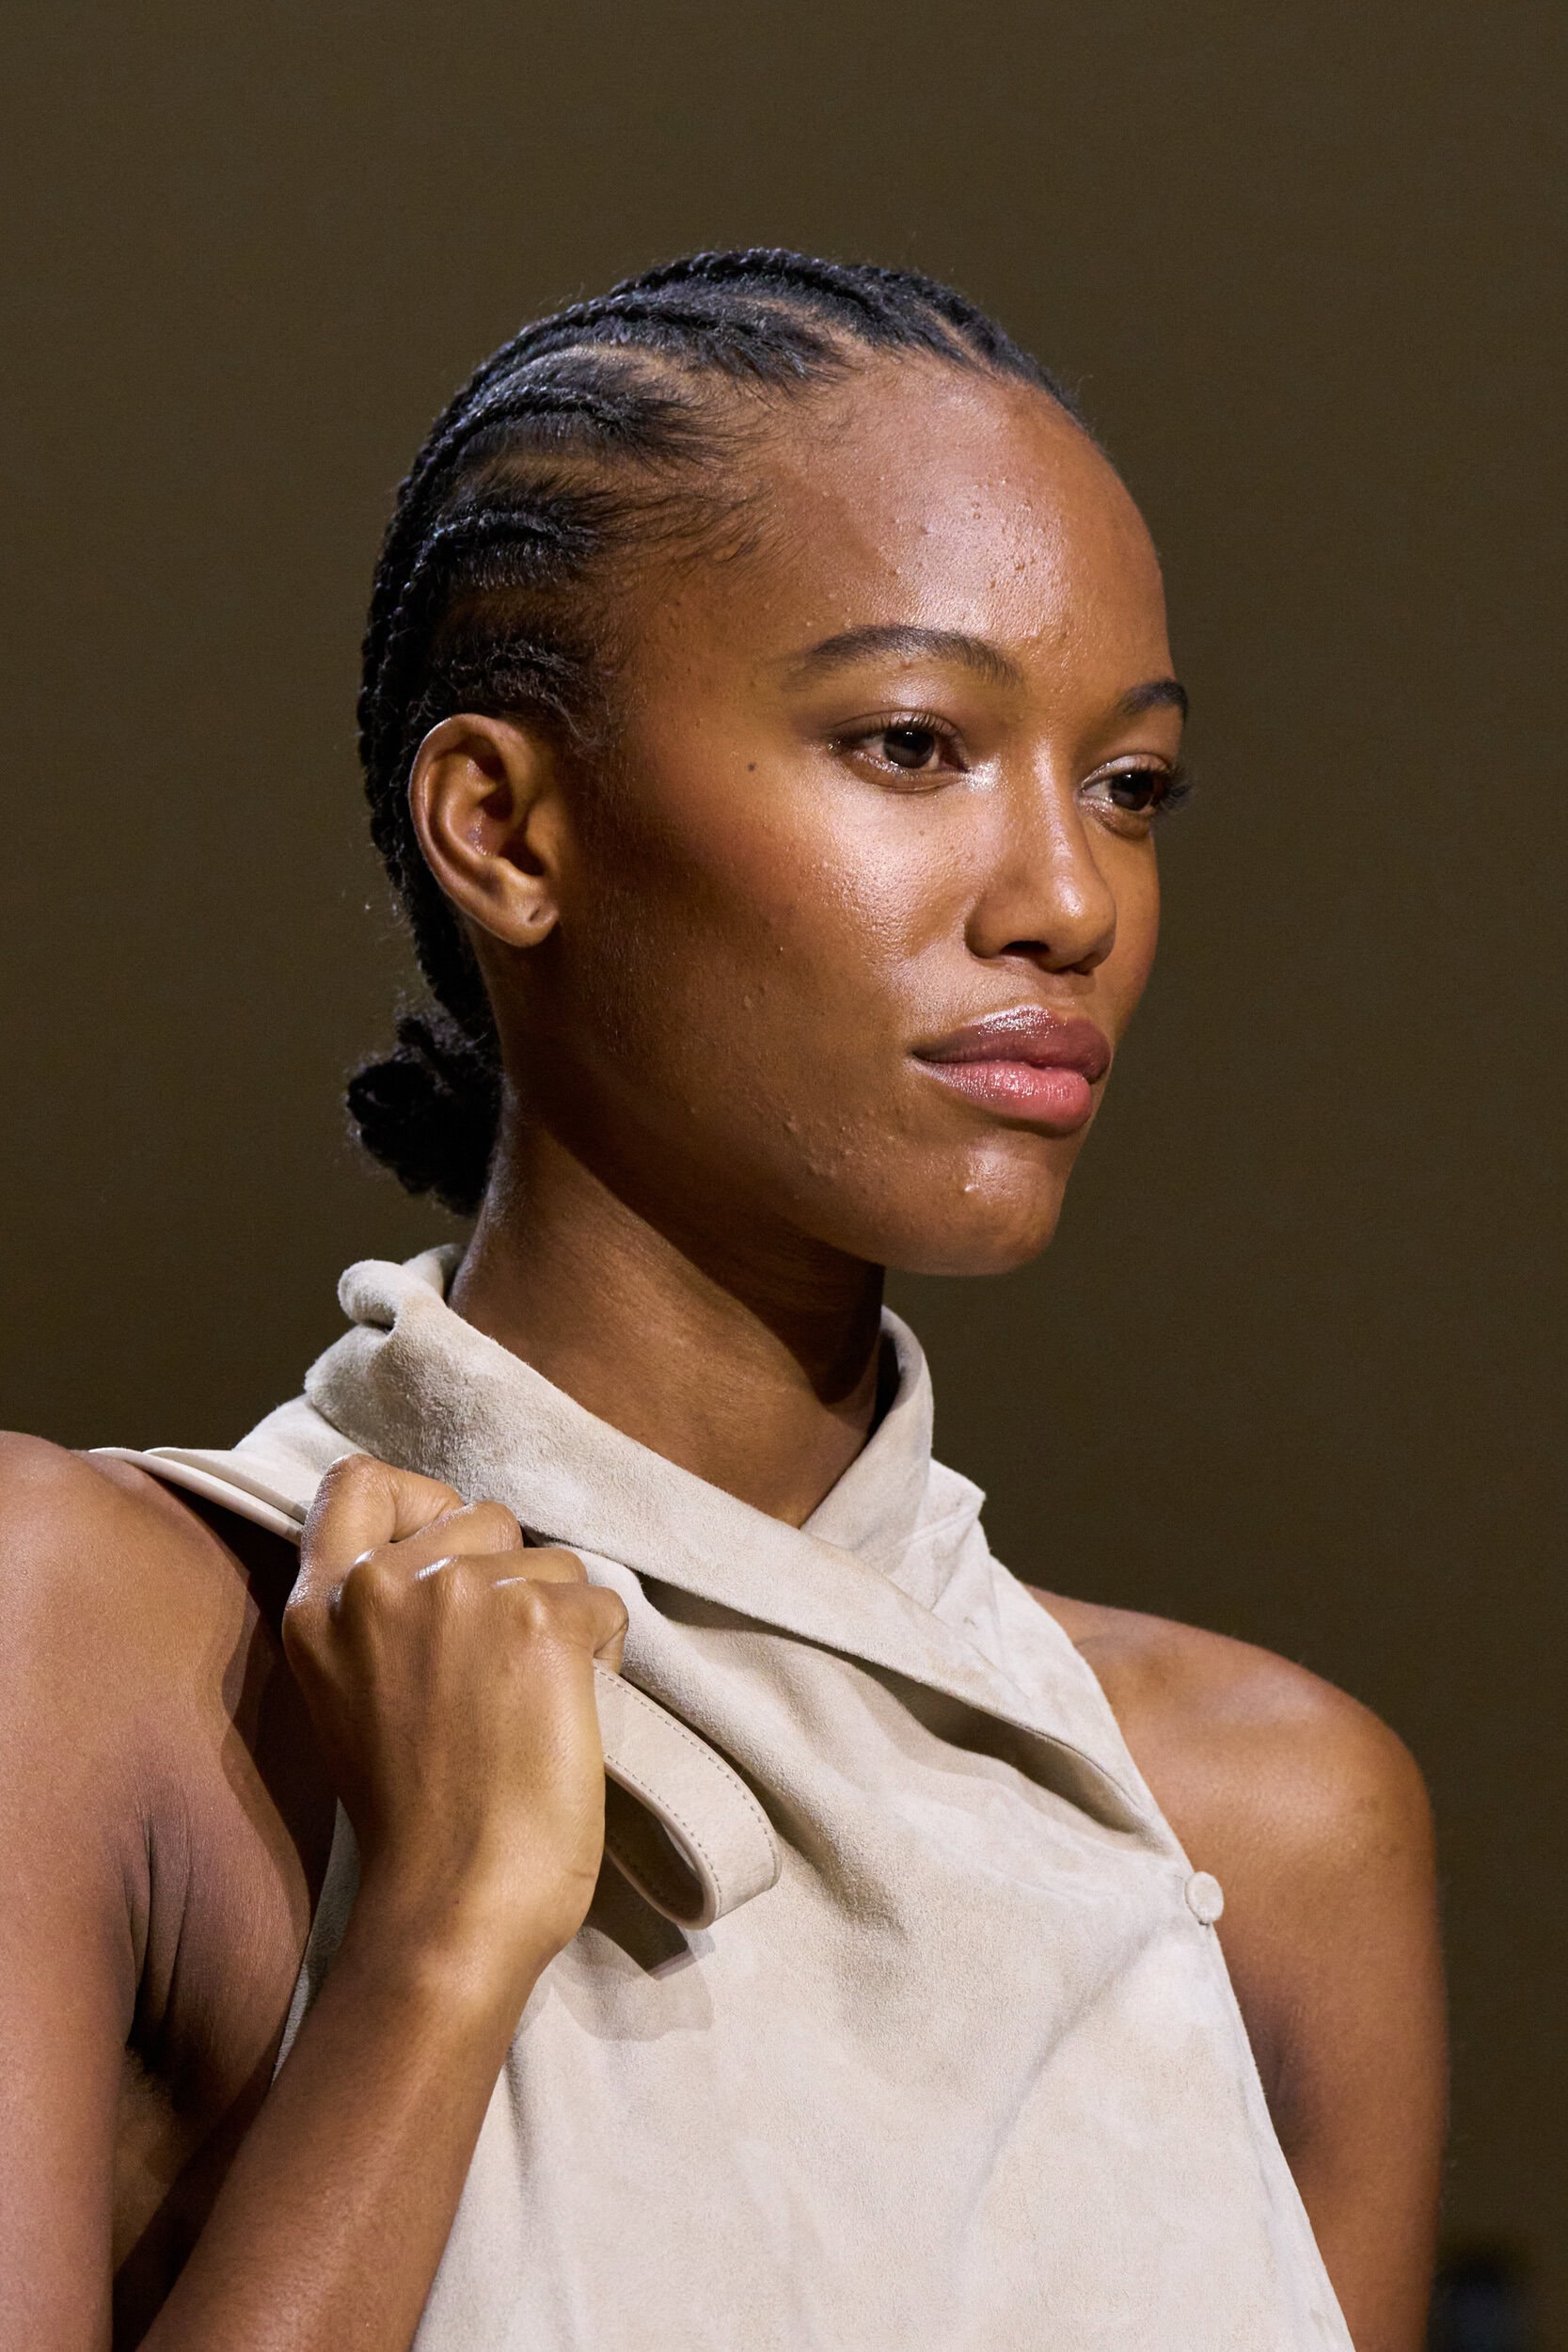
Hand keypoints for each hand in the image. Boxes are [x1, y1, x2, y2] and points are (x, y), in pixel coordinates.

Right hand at [282, 1454, 626, 1998]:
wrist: (452, 1905)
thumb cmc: (416, 1823)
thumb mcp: (352, 1696)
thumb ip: (381, 1618)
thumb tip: (460, 1558)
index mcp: (319, 1606)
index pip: (356, 1480)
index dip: (417, 1501)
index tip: (445, 1554)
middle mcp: (381, 1583)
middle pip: (479, 1513)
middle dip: (507, 1573)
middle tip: (499, 1670)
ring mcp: (461, 1593)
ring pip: (550, 1559)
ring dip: (559, 1620)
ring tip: (527, 1707)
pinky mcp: (539, 1620)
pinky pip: (601, 1602)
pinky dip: (603, 1654)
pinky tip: (566, 1716)